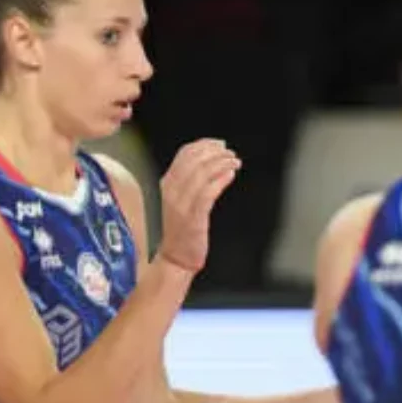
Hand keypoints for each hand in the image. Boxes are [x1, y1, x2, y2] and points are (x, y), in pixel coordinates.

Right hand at [157, 139, 240, 272]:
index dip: (203, 145)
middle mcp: (171, 191)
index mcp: (166, 184)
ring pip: (201, 173)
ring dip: (221, 163)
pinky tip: (230, 175)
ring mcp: (180, 204)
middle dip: (215, 152)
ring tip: (235, 161)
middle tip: (230, 153)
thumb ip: (191, 183)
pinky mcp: (193, 217)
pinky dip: (220, 180)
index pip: (183, 155)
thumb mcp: (180, 201)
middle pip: (194, 160)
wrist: (175, 258)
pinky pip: (207, 192)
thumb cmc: (181, 230)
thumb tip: (213, 164)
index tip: (219, 143)